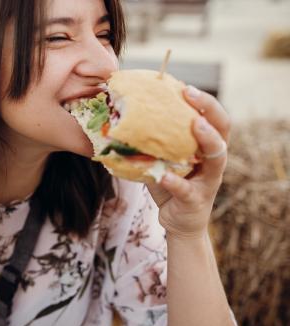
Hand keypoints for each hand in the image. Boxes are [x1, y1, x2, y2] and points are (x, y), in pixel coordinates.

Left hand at [146, 85, 229, 239]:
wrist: (178, 221)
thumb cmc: (170, 184)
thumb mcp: (161, 159)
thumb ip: (152, 141)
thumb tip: (119, 117)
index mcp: (207, 147)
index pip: (214, 118)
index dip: (204, 101)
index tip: (185, 87)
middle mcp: (214, 161)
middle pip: (223, 130)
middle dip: (209, 109)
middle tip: (191, 94)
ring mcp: (208, 181)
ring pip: (217, 158)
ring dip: (207, 139)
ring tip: (195, 125)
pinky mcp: (196, 200)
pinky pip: (187, 189)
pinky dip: (174, 182)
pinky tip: (162, 176)